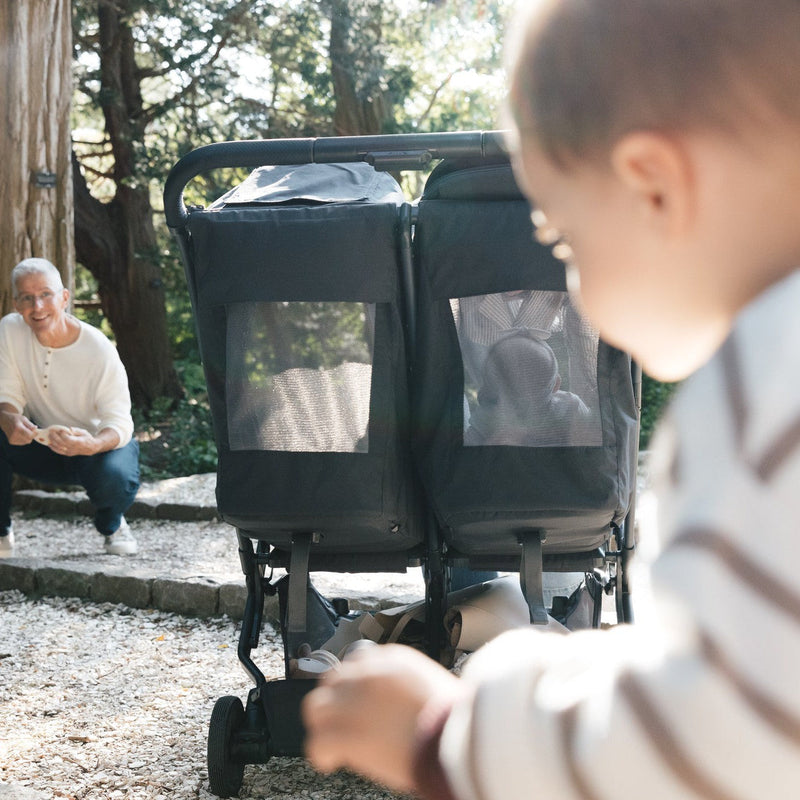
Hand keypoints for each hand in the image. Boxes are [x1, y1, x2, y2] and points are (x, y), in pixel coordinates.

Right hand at [0, 409, 36, 444]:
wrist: (5, 421)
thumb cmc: (16, 419)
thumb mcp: (24, 419)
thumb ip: (30, 425)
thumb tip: (36, 429)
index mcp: (17, 428)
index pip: (30, 435)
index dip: (35, 433)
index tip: (36, 430)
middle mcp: (14, 435)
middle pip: (29, 440)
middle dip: (32, 435)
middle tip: (30, 430)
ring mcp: (12, 439)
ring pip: (26, 442)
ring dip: (28, 437)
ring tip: (24, 431)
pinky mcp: (11, 441)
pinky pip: (22, 443)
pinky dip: (24, 439)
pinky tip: (21, 434)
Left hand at [47, 426, 95, 455]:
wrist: (91, 448)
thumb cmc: (87, 438)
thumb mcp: (84, 432)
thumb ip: (76, 430)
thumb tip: (70, 428)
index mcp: (78, 442)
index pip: (67, 439)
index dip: (62, 434)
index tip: (60, 430)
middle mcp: (73, 448)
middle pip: (61, 443)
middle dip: (54, 436)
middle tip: (51, 431)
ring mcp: (70, 452)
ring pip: (58, 447)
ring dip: (52, 441)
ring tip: (49, 436)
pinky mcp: (67, 454)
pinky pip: (59, 451)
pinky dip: (53, 447)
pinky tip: (49, 443)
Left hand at [302, 644, 468, 792]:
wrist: (460, 738)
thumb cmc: (456, 719)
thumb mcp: (432, 684)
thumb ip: (405, 685)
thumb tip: (395, 702)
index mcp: (392, 659)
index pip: (358, 661)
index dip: (355, 685)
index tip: (359, 700)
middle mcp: (368, 675)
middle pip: (333, 680)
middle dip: (337, 701)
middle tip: (345, 722)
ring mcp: (355, 702)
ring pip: (316, 707)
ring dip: (323, 723)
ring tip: (333, 740)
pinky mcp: (347, 733)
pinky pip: (317, 742)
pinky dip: (322, 754)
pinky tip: (331, 761)